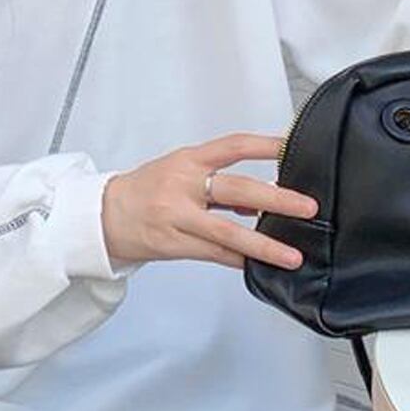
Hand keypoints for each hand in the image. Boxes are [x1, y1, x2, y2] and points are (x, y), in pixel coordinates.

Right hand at [102, 134, 319, 270]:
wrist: (102, 216)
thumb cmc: (143, 191)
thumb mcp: (178, 171)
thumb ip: (217, 180)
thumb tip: (260, 198)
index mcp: (187, 161)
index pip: (232, 147)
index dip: (264, 145)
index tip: (292, 147)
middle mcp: (183, 186)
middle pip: (237, 190)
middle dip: (276, 199)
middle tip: (307, 207)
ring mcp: (178, 217)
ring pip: (229, 232)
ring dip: (265, 244)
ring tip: (292, 254)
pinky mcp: (174, 244)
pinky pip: (215, 254)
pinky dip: (240, 260)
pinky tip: (260, 265)